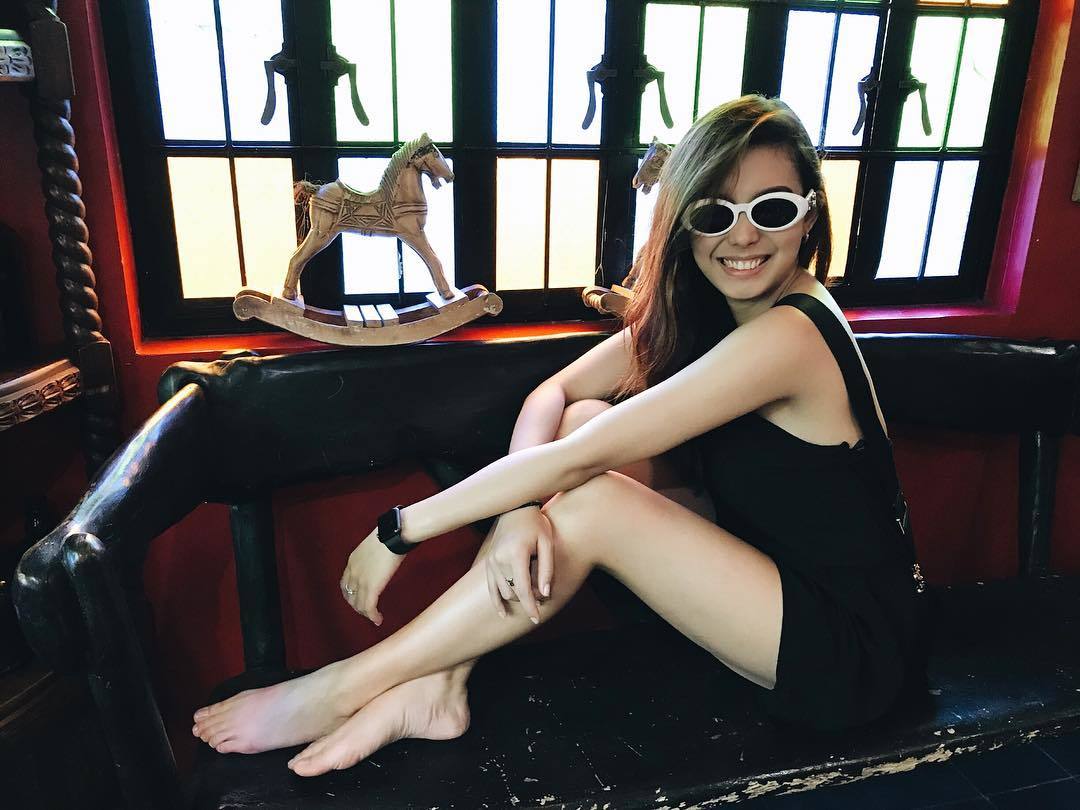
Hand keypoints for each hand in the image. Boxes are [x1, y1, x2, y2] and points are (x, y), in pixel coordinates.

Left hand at [340, 527, 404, 624]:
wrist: (393, 536)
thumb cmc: (389, 536)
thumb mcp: (374, 546)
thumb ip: (372, 556)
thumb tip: (382, 557)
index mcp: (352, 561)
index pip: (345, 583)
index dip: (350, 594)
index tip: (359, 598)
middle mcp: (353, 573)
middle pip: (350, 596)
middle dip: (357, 606)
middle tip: (367, 611)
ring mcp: (361, 581)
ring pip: (358, 605)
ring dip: (365, 613)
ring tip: (374, 617)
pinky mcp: (371, 588)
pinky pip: (369, 607)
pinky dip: (372, 616)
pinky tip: (378, 619)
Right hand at [485, 507, 553, 623]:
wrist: (515, 508)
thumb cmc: (536, 524)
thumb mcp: (547, 543)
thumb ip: (546, 569)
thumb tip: (544, 594)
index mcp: (515, 554)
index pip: (523, 589)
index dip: (531, 606)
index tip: (537, 618)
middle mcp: (499, 559)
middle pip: (514, 592)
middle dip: (528, 599)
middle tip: (543, 594)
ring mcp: (491, 562)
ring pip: (504, 591)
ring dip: (518, 597)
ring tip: (533, 592)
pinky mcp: (488, 563)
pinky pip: (490, 587)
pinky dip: (497, 601)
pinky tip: (503, 613)